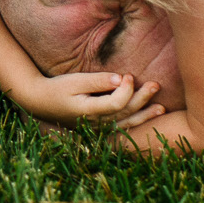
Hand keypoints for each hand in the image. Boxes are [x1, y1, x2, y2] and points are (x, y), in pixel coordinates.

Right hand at [13, 72, 162, 127]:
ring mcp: (98, 127)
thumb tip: (121, 78)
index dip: (127, 90)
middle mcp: (97, 123)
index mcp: (89, 111)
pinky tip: (147, 117)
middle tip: (155, 85)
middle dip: (142, 98)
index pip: (117, 103)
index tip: (128, 74)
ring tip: (162, 108)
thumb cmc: (57, 88)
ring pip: (126, 122)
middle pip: (125, 112)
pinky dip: (136, 122)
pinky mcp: (100, 127)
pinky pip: (122, 126)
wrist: (41, 103)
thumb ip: (97, 81)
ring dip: (145, 114)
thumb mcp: (74, 81)